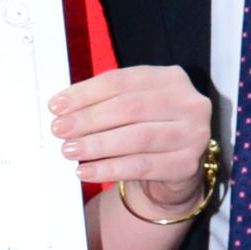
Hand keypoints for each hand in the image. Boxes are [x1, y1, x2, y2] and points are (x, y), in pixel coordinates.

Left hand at [48, 63, 212, 202]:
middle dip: (89, 119)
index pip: (121, 81)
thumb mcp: (132, 109)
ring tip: (68, 149)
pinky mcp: (187, 164)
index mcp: (170, 78)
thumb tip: (62, 109)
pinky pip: (141, 166)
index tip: (57, 106)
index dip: (86, 93)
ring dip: (97, 144)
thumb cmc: (147, 131)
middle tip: (59, 129)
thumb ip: (105, 102)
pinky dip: (109, 169)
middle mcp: (188, 103)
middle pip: (129, 107)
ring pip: (136, 137)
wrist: (175, 170)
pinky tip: (86, 170)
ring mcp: (193, 134)